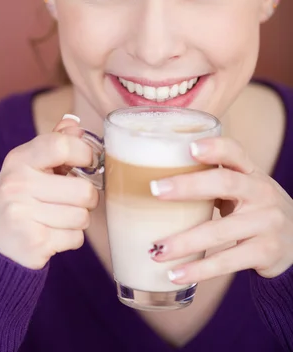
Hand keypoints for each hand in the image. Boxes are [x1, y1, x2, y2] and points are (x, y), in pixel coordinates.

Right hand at [0, 116, 98, 268]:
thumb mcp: (28, 169)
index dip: (84, 153)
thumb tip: (76, 124)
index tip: (87, 162)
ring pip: (82, 216)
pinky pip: (76, 238)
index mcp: (18, 159)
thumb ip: (53, 145)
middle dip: (87, 199)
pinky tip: (52, 236)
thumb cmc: (18, 203)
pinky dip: (70, 239)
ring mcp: (23, 213)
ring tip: (58, 218)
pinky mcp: (33, 242)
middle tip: (72, 201)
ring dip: (78, 221)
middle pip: (83, 190)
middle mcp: (17, 183)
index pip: (61, 145)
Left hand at [149, 137, 292, 283]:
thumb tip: (155, 177)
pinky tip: (176, 274)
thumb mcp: (242, 188)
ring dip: (184, 241)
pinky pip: (228, 261)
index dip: (214, 148)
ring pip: (220, 230)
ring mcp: (267, 222)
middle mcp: (262, 192)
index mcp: (251, 172)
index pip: (235, 151)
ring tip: (156, 249)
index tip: (189, 148)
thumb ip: (212, 179)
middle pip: (224, 183)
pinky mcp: (266, 252)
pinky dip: (199, 269)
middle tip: (154, 190)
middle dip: (187, 186)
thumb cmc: (254, 208)